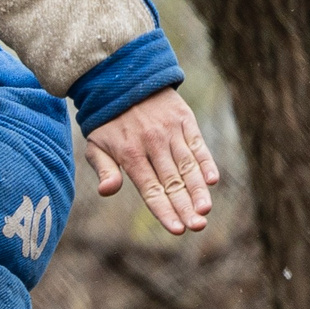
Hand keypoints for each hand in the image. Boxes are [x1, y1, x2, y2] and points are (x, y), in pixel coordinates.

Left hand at [83, 87, 220, 234]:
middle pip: (172, 182)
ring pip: (188, 166)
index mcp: (129, 154)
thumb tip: (107, 191)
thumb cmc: (107, 121)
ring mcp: (170, 132)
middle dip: (185, 206)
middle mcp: (152, 144)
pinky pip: (198, 144)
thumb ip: (104, 169)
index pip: (150, 189)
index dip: (164, 210)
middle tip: (198, 226)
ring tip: (206, 210)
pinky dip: (206, 162)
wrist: (122, 79)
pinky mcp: (184, 120)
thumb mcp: (96, 144)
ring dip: (198, 190)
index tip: (176, 229)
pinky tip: (213, 180)